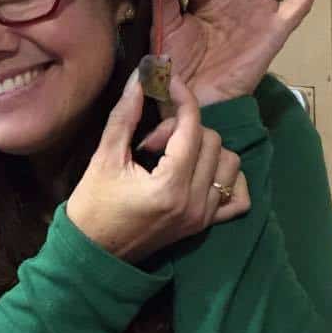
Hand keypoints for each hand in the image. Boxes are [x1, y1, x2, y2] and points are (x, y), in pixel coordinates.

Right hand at [66, 72, 248, 264]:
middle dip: (183, 129)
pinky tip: (201, 171)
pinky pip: (237, 196)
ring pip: (229, 162)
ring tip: (172, 157)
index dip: (182, 98)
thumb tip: (141, 77)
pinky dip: (227, 178)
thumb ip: (125, 115)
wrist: (93, 254)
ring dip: (204, 149)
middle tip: (151, 141)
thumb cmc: (93, 206)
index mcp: (169, 186)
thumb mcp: (104, 158)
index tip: (168, 82)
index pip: (191, 127)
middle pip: (211, 140)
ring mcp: (203, 216)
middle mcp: (194, 202)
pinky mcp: (205, 226)